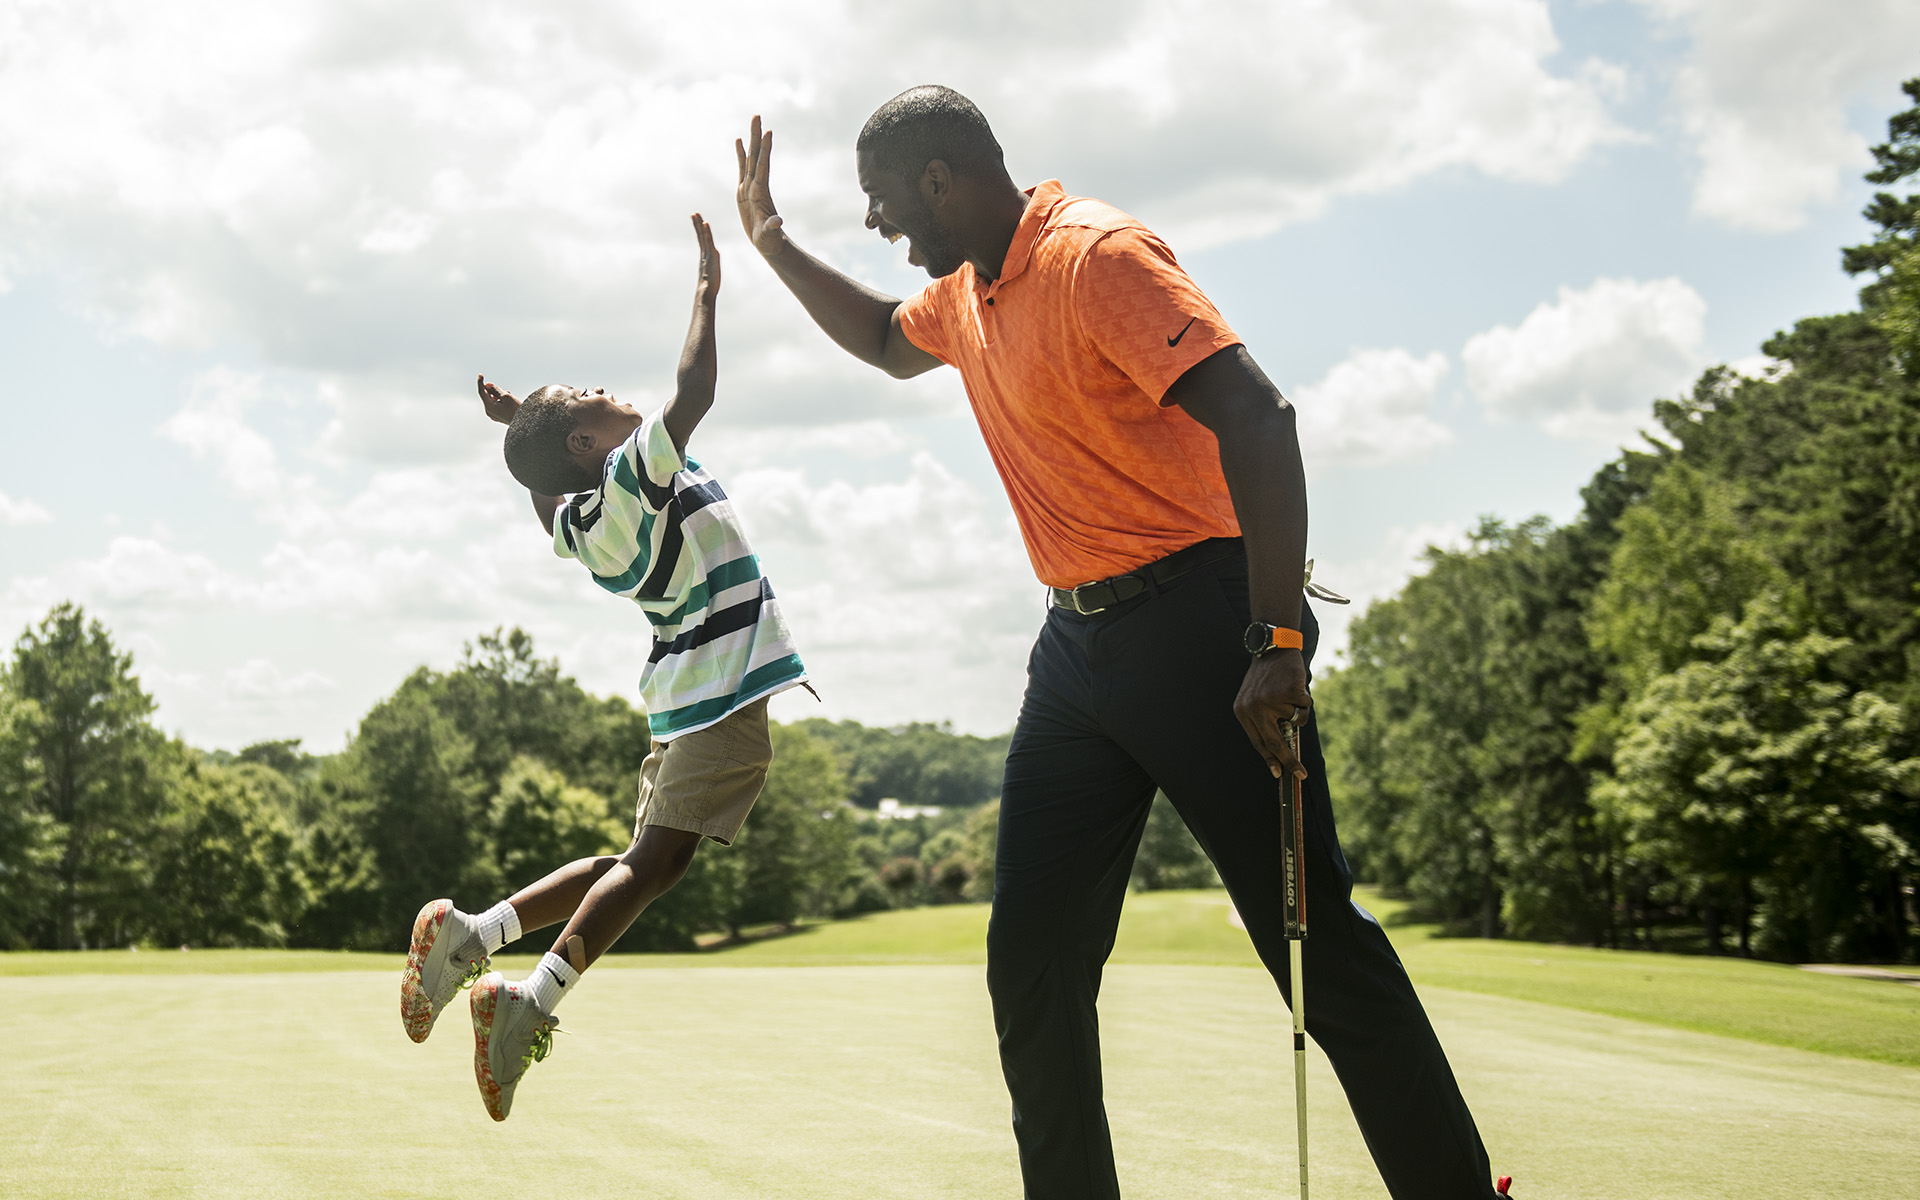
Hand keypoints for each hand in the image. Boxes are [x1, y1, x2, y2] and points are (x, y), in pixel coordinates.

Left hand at [477, 374, 519, 424]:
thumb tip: (488, 385)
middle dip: (493, 390)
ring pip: (492, 400)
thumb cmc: (516, 410)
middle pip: (487, 396)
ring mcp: (493, 415)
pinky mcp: (498, 416)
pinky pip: (496, 405)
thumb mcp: (506, 396)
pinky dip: (500, 400)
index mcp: (489, 407)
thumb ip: (495, 389)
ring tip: (508, 394)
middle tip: (502, 388)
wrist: (525, 423)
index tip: (480, 375)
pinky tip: (508, 399)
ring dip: (498, 395)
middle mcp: (489, 412)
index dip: (481, 382)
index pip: (482, 392)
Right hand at [691, 212, 719, 298]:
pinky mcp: (711, 255)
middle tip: (694, 214)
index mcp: (705, 258)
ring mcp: (707, 254)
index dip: (699, 231)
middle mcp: (705, 254)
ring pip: (703, 236)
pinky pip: (708, 240)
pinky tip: (705, 223)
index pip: (702, 241)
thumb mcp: (711, 280)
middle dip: (697, 224)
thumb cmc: (708, 289)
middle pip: (700, 236)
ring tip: (696, 214)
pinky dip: (707, 231)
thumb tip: (708, 284)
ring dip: (700, 224)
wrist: (706, 291)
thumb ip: (710, 277)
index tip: (697, 223)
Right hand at [735, 114, 788, 257]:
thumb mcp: (769, 235)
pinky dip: (740, 154)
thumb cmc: (770, 241)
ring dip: (751, 140)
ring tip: (753, 120)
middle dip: (757, 136)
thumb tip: (778, 222)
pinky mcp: (744, 191)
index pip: (763, 167)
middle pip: (756, 156)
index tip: (769, 132)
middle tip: (758, 115)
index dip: (765, 150)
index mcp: (760, 194)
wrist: (769, 244)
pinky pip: (742, 168)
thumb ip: (772, 228)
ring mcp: (750, 187)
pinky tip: (739, 141)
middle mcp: (756, 186)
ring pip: (750, 158)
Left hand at [1233, 650, 1310, 780]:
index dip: (1270, 760)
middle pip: (1274, 743)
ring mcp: (1271, 700)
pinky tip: (1295, 685)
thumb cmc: (1266, 677)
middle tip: (1301, 774)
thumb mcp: (1254, 699)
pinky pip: (1305, 706)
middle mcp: (1254, 708)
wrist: (1272, 648)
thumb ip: (1263, 722)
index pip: (1258, 743)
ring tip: (1289, 693)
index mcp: (1243, 712)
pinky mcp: (1289, 691)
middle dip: (1289, 761)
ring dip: (1298, 710)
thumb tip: (1280, 752)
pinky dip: (1305, 698)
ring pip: (1296, 720)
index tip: (1279, 774)